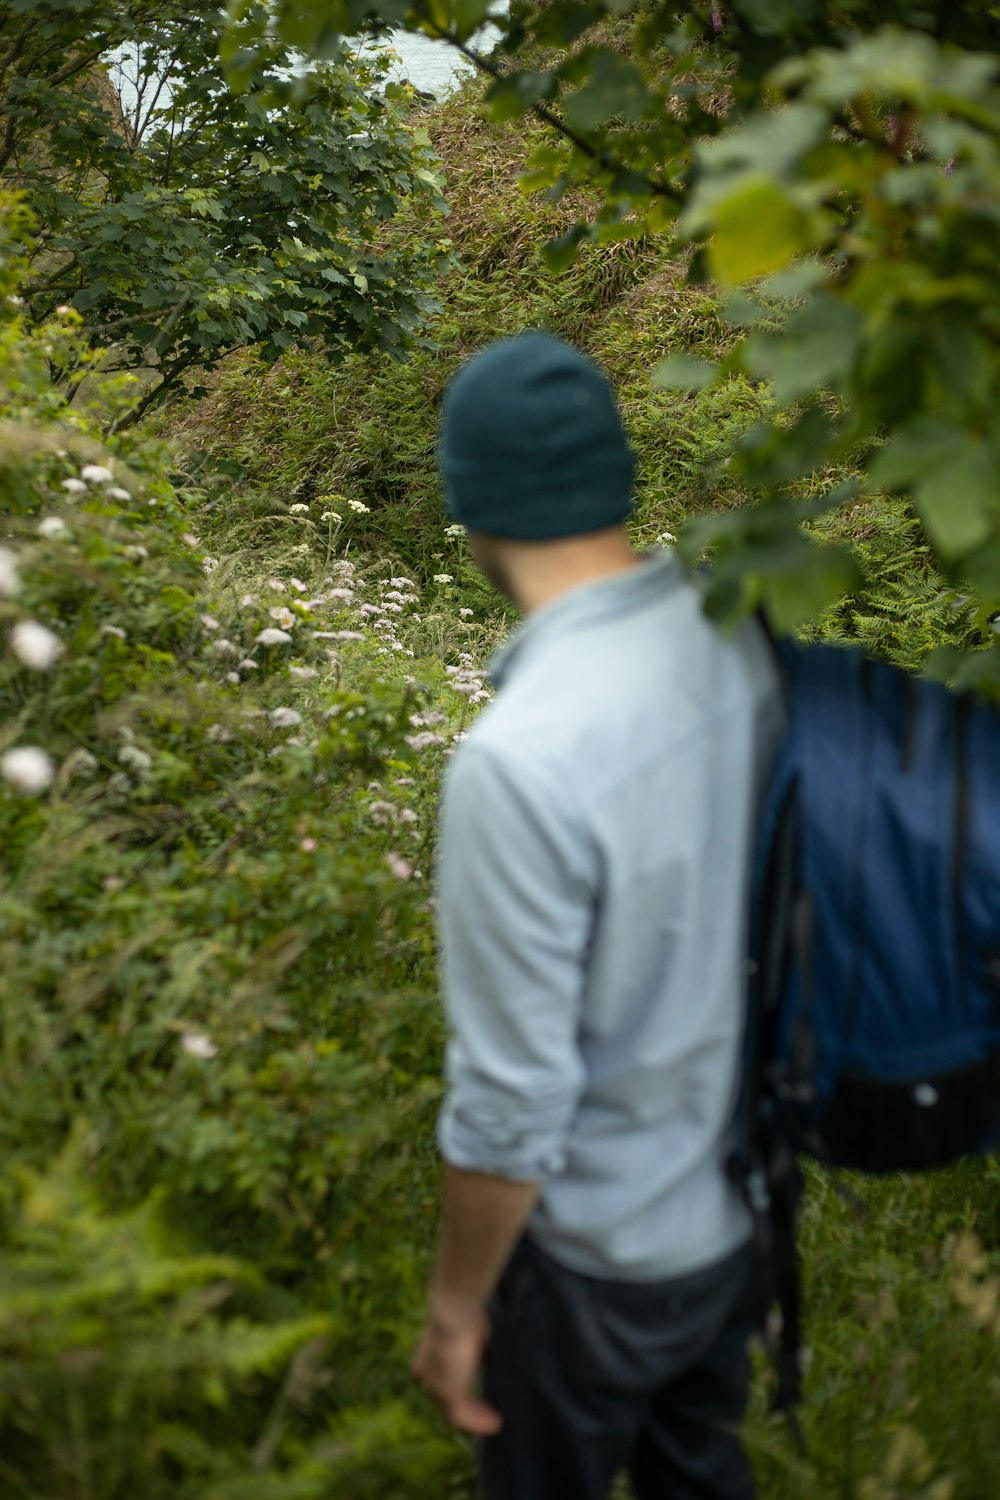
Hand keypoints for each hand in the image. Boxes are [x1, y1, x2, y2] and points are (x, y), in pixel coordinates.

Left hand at [411, 1301, 501, 1434]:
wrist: (454, 1310)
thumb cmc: (465, 1314)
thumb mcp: (469, 1335)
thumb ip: (473, 1351)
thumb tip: (482, 1358)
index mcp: (426, 1362)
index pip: (442, 1384)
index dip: (461, 1393)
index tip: (479, 1398)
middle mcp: (426, 1377)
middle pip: (446, 1403)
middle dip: (470, 1410)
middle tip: (490, 1415)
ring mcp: (435, 1387)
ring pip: (454, 1413)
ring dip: (476, 1419)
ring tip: (495, 1422)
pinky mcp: (448, 1392)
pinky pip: (462, 1417)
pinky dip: (478, 1423)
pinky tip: (495, 1423)